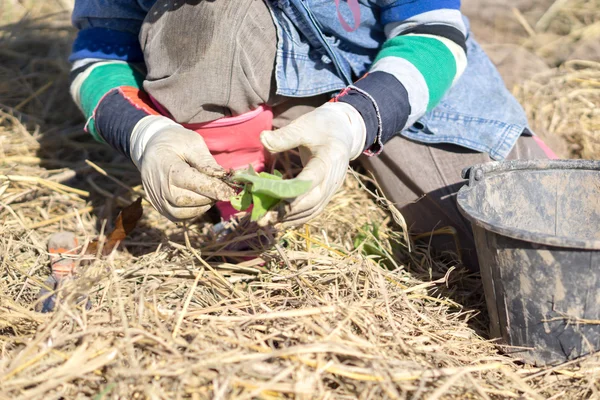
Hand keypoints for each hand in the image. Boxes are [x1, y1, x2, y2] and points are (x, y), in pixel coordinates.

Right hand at [130, 116, 234, 220]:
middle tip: (222, 188)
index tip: (230, 191)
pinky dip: (194, 210)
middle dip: (211, 196)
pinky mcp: (160, 208)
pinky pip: (180, 217)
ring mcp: (158, 200)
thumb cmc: (174, 143)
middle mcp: (160, 187)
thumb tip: (222, 176)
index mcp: (168, 167)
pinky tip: (200, 198)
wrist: (151, 149)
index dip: (214, 188)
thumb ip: (206, 161)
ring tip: (211, 191)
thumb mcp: (191, 143)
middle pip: (191, 200)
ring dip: (204, 204)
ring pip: (186, 213)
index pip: (194, 183)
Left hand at [260, 102, 365, 225]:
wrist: (343, 131)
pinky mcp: (329, 192)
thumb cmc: (320, 126)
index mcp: (329, 159)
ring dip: (291, 218)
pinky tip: (281, 221)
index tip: (272, 206)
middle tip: (263, 220)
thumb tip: (262, 139)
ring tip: (268, 223)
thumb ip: (285, 136)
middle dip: (287, 213)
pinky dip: (299, 217)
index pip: (310, 182)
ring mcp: (333, 187)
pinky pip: (315, 209)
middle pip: (312, 201)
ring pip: (313, 209)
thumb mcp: (303, 125)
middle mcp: (333, 178)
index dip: (292, 196)